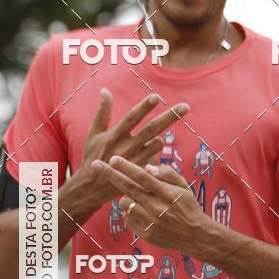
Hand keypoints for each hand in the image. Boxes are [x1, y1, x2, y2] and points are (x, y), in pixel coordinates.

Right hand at [77, 88, 188, 207]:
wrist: (92, 188)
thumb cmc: (93, 156)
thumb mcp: (94, 133)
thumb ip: (103, 112)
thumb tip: (106, 90)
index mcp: (114, 135)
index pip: (132, 118)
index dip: (144, 107)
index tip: (156, 96)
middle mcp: (126, 146)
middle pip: (152, 129)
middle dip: (170, 117)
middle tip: (186, 106)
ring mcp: (135, 160)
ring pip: (157, 143)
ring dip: (161, 138)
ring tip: (157, 138)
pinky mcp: (140, 171)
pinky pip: (156, 158)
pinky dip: (156, 151)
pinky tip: (152, 151)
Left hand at [91, 157, 206, 253]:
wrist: (196, 236)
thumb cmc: (189, 207)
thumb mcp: (184, 187)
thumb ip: (167, 174)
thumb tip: (147, 166)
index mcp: (167, 194)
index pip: (142, 176)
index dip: (126, 166)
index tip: (113, 158)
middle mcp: (157, 208)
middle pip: (128, 188)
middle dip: (110, 174)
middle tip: (95, 164)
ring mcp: (150, 222)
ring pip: (125, 203)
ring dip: (125, 196)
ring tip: (136, 197)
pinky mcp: (145, 234)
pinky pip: (128, 218)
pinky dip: (131, 211)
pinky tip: (142, 211)